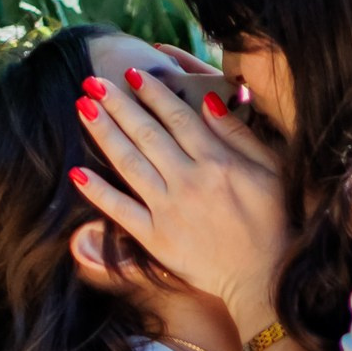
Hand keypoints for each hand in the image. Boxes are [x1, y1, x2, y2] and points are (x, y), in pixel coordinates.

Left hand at [75, 65, 286, 323]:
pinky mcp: (156, 238)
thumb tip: (209, 101)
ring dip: (103, 133)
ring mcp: (168, 210)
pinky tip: (77, 173)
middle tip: (95, 82)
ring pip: (128, 163)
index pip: (177, 117)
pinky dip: (98, 192)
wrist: (264, 276)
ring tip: (83, 107)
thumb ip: (238, 134)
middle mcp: (187, 181)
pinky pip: (120, 211)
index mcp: (216, 161)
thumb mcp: (270, 169)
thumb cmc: (274, 220)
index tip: (133, 74)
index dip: (153, 93)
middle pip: (146, 133)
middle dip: (118, 105)